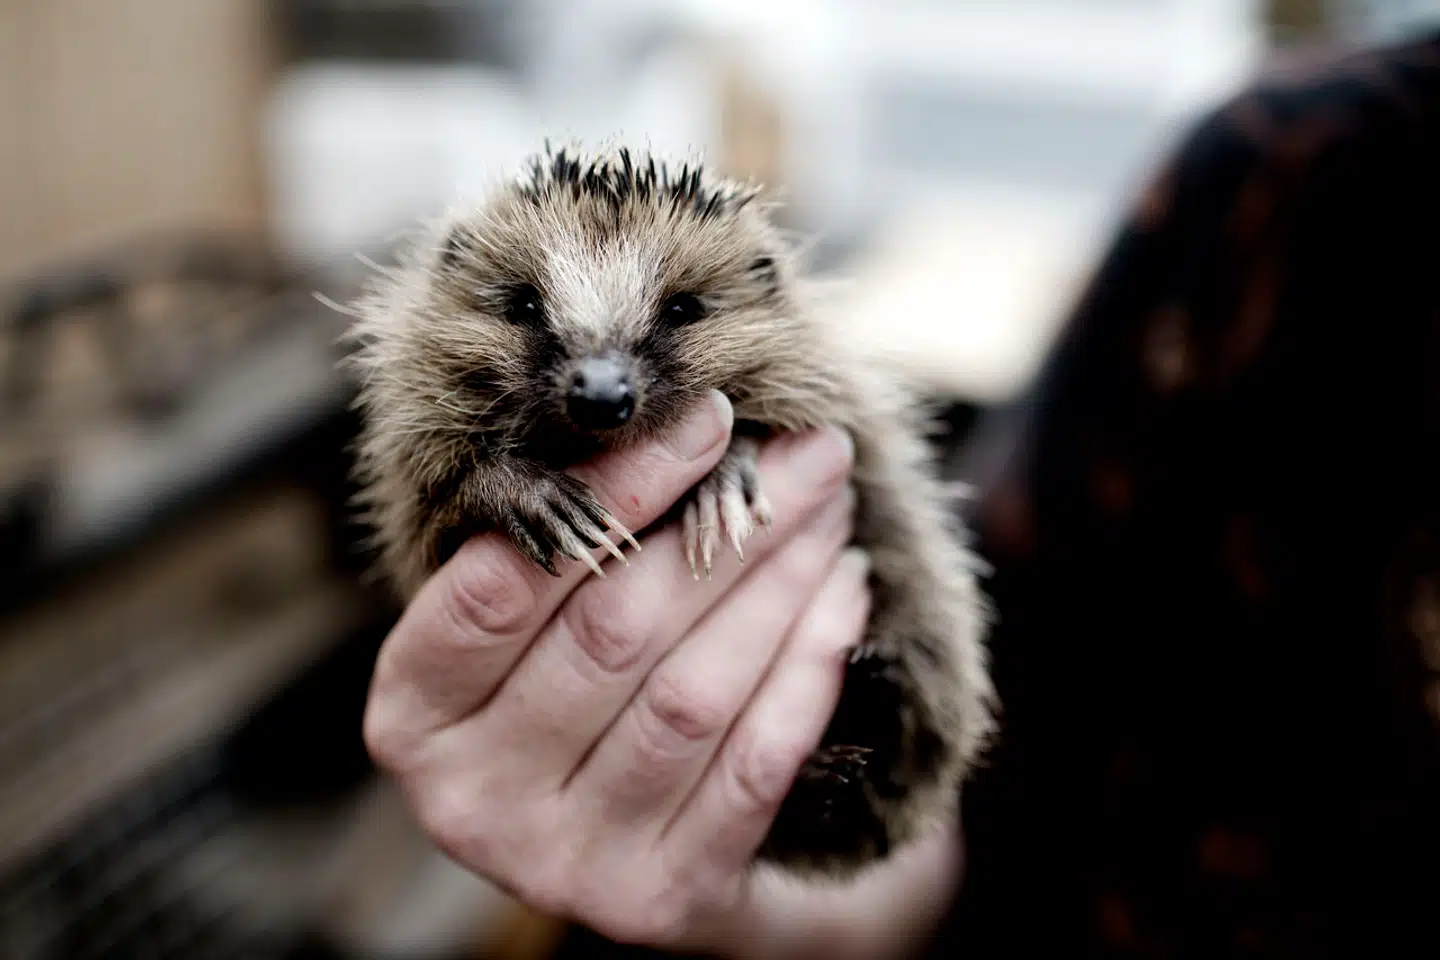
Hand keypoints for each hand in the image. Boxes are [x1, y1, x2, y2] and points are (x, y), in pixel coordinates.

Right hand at [363, 390, 881, 950]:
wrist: (624, 847)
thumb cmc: (567, 695)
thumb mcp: (528, 628)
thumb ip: (561, 543)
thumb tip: (679, 417)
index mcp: (413, 712)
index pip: (506, 584)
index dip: (614, 491)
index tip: (707, 417)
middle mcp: (472, 800)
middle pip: (614, 632)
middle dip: (725, 525)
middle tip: (808, 454)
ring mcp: (565, 862)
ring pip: (692, 693)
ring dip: (779, 585)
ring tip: (830, 512)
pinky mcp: (660, 897)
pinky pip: (754, 763)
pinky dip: (808, 665)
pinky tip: (841, 593)